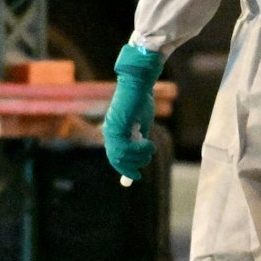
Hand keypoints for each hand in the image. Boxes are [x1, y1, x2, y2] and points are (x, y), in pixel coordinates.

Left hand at [103, 43, 164, 181]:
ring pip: (122, 156)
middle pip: (117, 160)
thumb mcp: (141, 124)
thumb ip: (139, 139)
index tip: (136, 177)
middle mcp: (109, 133)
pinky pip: (127, 148)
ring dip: (139, 156)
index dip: (125, 169)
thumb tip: (142, 155)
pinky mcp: (117, 126)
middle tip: (148, 158)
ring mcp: (112, 130)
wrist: (138, 83)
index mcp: (113, 132)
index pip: (115, 157)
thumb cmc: (140, 100)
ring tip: (151, 148)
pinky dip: (140, 150)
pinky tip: (149, 143)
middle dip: (133, 165)